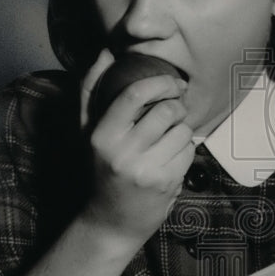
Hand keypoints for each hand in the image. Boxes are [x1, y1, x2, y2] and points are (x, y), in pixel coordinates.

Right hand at [80, 49, 194, 244]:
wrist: (109, 223)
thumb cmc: (99, 169)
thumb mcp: (86, 132)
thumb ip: (91, 91)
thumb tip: (105, 51)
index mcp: (100, 136)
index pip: (134, 94)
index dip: (159, 82)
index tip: (172, 82)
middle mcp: (122, 153)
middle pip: (165, 110)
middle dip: (177, 105)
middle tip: (175, 109)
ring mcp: (146, 170)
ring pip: (181, 131)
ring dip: (182, 130)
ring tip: (169, 139)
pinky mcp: (166, 184)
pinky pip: (188, 151)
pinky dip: (185, 150)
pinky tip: (171, 158)